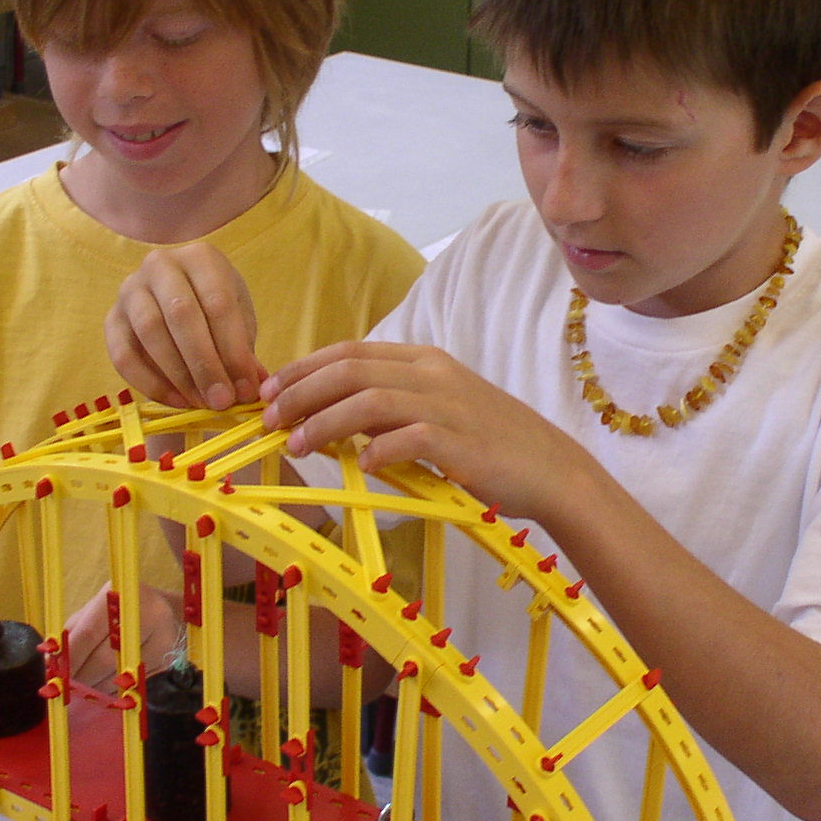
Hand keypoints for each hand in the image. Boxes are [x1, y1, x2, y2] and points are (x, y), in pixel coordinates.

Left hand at [60, 581, 181, 681]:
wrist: (171, 613)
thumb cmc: (122, 612)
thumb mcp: (96, 610)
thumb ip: (72, 632)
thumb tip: (52, 662)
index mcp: (123, 596)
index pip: (90, 632)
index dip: (71, 656)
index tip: (56, 673)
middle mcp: (148, 614)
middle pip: (105, 658)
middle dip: (82, 676)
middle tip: (68, 686)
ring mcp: (164, 639)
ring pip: (120, 676)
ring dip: (96, 686)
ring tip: (85, 687)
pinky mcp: (171, 661)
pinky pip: (135, 684)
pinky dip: (116, 690)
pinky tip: (107, 687)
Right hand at [108, 243, 265, 409]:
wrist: (177, 298)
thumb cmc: (215, 309)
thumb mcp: (238, 320)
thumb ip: (244, 351)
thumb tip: (251, 388)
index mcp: (200, 258)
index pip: (218, 303)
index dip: (234, 351)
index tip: (246, 389)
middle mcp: (160, 265)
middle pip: (181, 314)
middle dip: (205, 364)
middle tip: (221, 401)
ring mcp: (131, 290)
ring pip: (150, 331)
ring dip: (178, 375)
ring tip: (201, 403)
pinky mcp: (111, 319)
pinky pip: (123, 355)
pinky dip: (150, 383)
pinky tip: (176, 401)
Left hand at [260, 342, 595, 522]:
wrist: (552, 469)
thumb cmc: (488, 444)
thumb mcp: (434, 412)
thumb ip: (387, 408)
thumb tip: (330, 414)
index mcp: (424, 360)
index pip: (349, 351)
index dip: (302, 369)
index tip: (269, 393)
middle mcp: (433, 374)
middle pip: (350, 370)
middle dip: (300, 393)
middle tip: (268, 421)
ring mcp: (448, 406)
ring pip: (369, 400)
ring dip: (324, 422)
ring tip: (296, 447)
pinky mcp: (462, 443)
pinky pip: (410, 438)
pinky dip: (378, 449)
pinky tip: (361, 466)